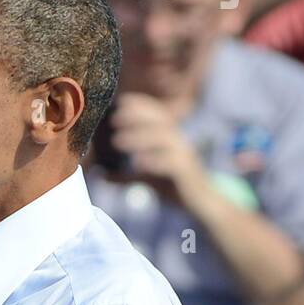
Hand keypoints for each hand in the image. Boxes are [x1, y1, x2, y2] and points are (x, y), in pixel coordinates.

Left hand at [108, 93, 208, 208]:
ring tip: (117, 140)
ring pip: (163, 139)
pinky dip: (153, 160)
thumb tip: (103, 175)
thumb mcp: (148, 179)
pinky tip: (137, 162)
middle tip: (114, 118)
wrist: (201, 204)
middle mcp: (179, 143)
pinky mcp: (186, 173)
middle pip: (160, 121)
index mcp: (171, 140)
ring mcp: (184, 156)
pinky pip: (170, 163)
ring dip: (139, 137)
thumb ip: (127, 176)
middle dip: (138, 116)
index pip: (158, 115)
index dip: (142, 106)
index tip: (122, 100)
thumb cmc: (175, 188)